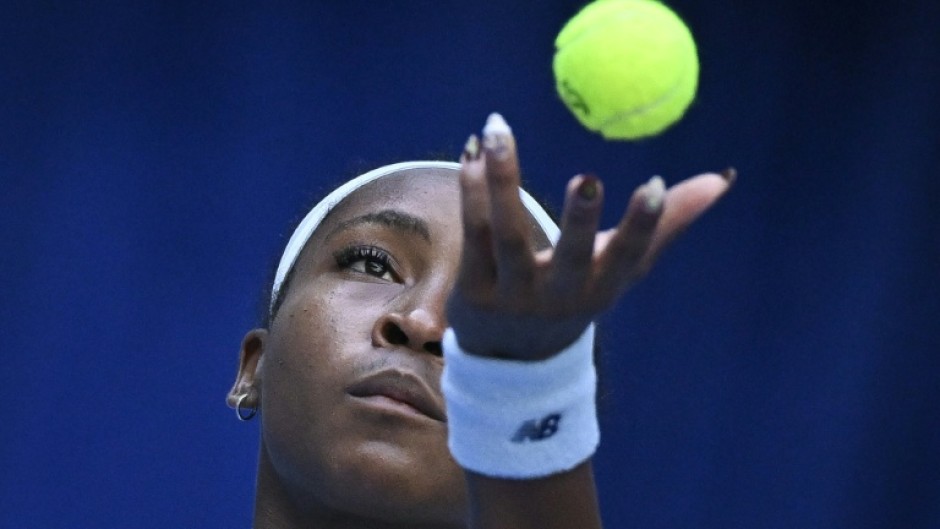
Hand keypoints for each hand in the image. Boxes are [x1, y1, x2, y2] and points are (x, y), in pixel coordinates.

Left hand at [446, 114, 733, 359]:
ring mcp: (512, 294)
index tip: (655, 184)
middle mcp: (558, 295)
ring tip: (496, 129)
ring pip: (507, 235)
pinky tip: (471, 153)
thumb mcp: (621, 267)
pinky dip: (472, 191)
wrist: (510, 356)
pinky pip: (473, 233)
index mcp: (600, 288)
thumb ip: (667, 223)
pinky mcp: (472, 287)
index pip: (627, 258)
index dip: (643, 226)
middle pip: (568, 256)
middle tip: (588, 177)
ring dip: (501, 181)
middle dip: (580, 219)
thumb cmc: (578, 291)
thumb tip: (723, 178)